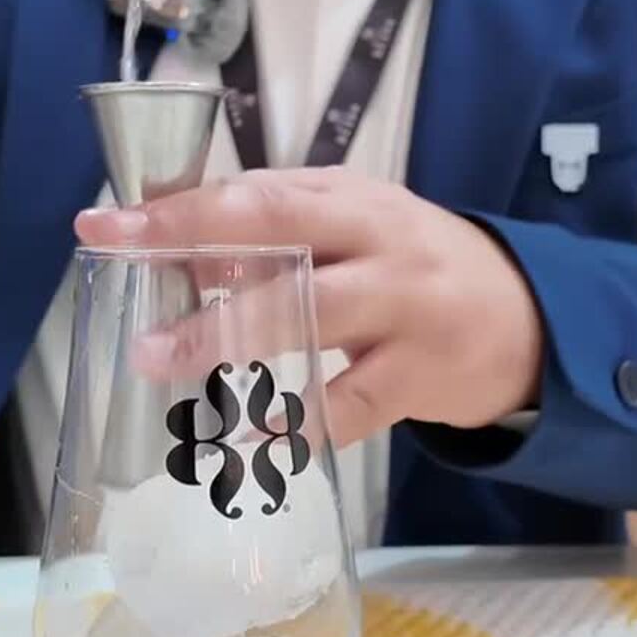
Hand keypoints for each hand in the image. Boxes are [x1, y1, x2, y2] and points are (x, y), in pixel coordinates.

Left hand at [74, 168, 544, 446]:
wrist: (530, 320)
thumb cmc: (416, 267)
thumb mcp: (356, 226)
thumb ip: (279, 229)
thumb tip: (175, 246)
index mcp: (352, 198)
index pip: (256, 193)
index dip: (177, 209)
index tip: (107, 227)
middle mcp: (379, 243)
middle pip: (281, 237)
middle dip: (193, 257)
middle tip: (126, 282)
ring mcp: (404, 310)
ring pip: (310, 318)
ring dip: (230, 341)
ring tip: (165, 363)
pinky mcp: (420, 378)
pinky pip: (345, 407)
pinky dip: (291, 426)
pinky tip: (244, 443)